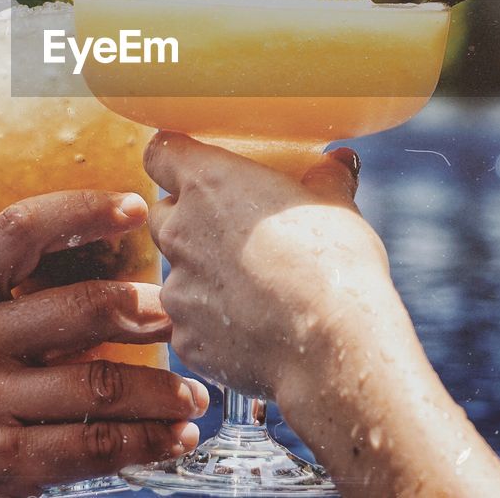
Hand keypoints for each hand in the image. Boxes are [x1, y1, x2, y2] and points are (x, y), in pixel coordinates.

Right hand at [0, 190, 207, 497]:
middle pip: (80, 309)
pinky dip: (144, 442)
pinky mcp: (1, 464)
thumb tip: (93, 271)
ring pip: (100, 384)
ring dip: (161, 388)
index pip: (18, 231)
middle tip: (184, 311)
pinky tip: (174, 438)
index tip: (135, 205)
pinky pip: (92, 446)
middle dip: (147, 308)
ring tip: (195, 393)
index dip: (83, 210)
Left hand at [144, 133, 499, 497]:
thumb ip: (326, 178)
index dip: (175, 158)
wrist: (333, 346)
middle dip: (188, 219)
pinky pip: (191, 323)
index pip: (160, 153)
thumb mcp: (337, 206)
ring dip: (203, 274)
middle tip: (232, 229)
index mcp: (209, 184)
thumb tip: (339, 162)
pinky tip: (254, 328)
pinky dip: (213, 323)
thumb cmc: (335, 264)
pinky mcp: (185, 338)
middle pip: (162, 214)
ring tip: (254, 288)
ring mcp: (178, 289)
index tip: (194, 164)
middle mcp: (180, 232)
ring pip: (178, 273)